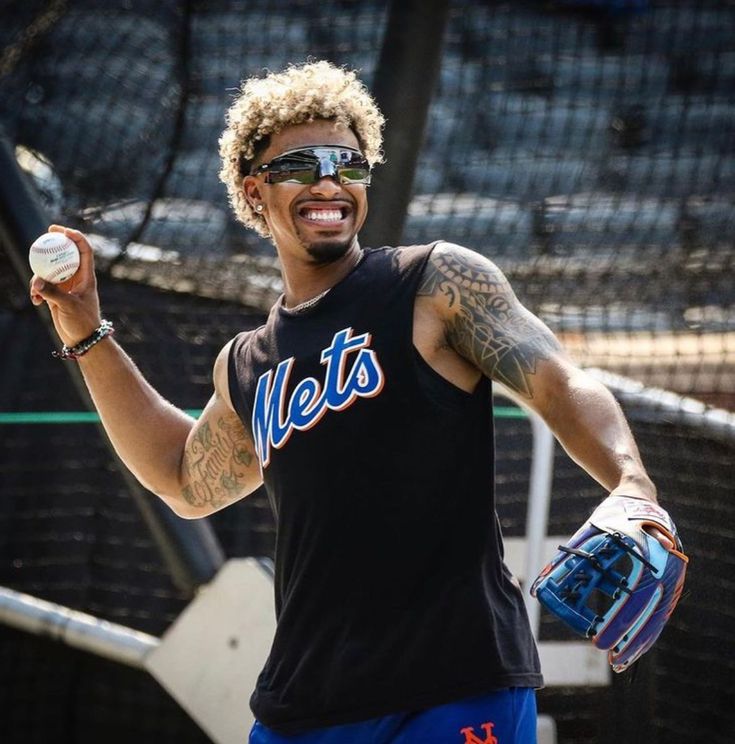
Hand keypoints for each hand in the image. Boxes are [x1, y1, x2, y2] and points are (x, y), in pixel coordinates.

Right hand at [29, 226, 102, 346]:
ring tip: (35, 289)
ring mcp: (65, 286)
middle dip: (54, 245)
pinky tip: (35, 301)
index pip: (84, 250)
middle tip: (42, 237)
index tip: (61, 230)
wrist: (82, 340)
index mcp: (86, 276)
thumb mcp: (69, 306)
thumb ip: (53, 293)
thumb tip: (36, 282)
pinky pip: (42, 286)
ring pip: (50, 270)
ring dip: (39, 276)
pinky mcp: (56, 295)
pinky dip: (37, 290)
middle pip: (65, 255)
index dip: (75, 236)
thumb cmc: (83, 322)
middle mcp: (76, 278)